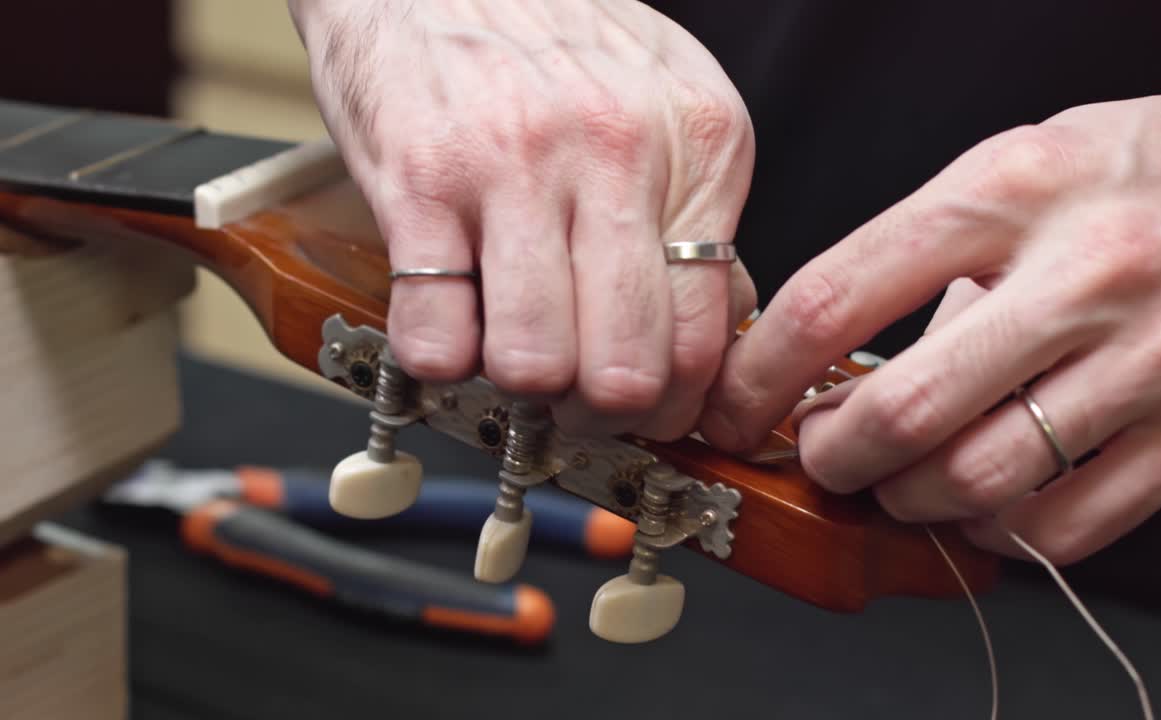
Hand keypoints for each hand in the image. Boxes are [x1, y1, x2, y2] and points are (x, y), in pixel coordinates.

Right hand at [288, 0, 756, 439]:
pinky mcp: (421, 177)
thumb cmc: (553, 41)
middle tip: (576, 399)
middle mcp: (616, 151)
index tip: (647, 415)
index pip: (706, 337)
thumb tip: (713, 331)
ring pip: (535, 366)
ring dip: (519, 386)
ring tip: (511, 348)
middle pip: (627, 370)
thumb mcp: (666, 104)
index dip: (674, 407)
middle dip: (599, 414)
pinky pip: (436, 335)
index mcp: (699, 141)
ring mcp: (515, 164)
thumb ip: (694, 215)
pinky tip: (451, 317)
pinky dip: (441, 356)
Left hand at [701, 88, 1160, 562]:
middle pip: (905, 411)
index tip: (734, 402)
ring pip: (980, 481)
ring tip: (899, 479)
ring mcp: (1151, 358)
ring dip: (909, 500)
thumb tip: (850, 356)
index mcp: (1011, 191)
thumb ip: (933, 249)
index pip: (840, 295)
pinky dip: (1001, 533)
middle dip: (831, 455)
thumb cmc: (1157, 165)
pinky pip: (1070, 525)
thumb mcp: (1028, 161)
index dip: (761, 370)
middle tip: (821, 452)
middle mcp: (1081, 274)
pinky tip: (986, 503)